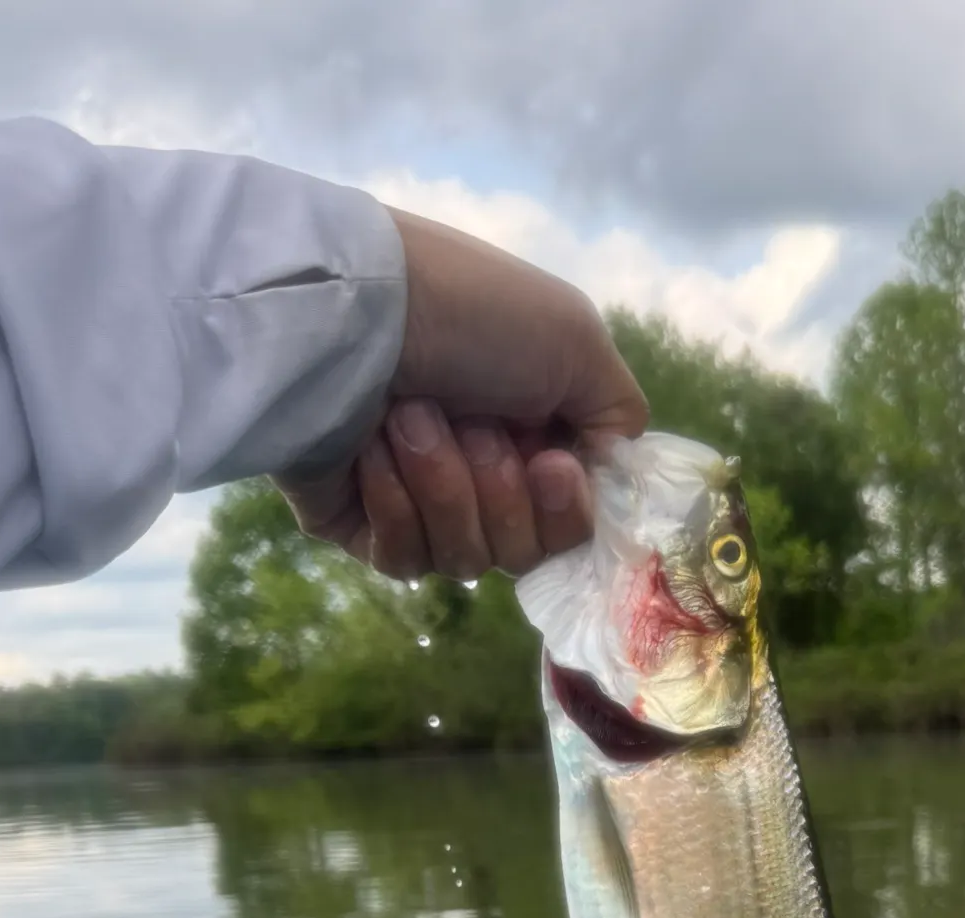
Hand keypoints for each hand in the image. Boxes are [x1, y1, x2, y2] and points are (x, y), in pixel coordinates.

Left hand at [275, 208, 647, 581]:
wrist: (346, 311)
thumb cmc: (468, 314)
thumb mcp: (576, 340)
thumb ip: (618, 414)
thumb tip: (607, 471)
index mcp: (534, 435)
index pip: (573, 522)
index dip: (567, 509)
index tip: (550, 466)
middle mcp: (482, 473)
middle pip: (523, 552)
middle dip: (499, 492)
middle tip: (470, 424)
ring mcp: (420, 503)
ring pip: (465, 559)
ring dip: (444, 486)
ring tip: (408, 418)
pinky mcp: (360, 525)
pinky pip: (403, 559)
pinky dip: (394, 504)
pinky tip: (371, 452)